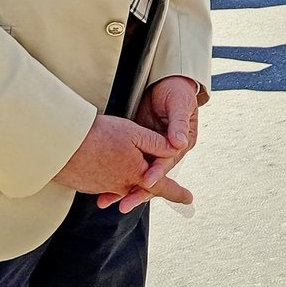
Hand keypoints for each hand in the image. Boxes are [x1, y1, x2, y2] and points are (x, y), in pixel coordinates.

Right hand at [51, 112, 179, 203]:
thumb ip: (157, 143)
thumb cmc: (99, 136)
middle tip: (163, 187)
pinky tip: (107, 166)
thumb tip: (176, 149)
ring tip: (126, 169)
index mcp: (137, 174)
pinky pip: (106, 185)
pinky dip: (111, 178)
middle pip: (140, 186)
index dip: (176, 192)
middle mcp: (121, 185)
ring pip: (122, 185)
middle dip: (149, 184)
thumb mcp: (134, 133)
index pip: (162, 186)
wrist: (60, 145)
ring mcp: (103, 187)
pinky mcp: (88, 185)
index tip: (189, 199)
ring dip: (128, 180)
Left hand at [100, 76, 200, 211]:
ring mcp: (152, 150)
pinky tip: (103, 186)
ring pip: (138, 173)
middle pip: (152, 175)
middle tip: (124, 204)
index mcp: (181, 144)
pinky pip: (128, 164)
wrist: (167, 82)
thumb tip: (179, 143)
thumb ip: (178, 124)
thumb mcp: (180, 105)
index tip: (146, 182)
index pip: (166, 163)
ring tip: (107, 201)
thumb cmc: (176, 91)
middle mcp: (167, 151)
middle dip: (138, 191)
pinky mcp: (139, 146)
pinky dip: (117, 175)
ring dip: (124, 188)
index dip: (156, 173)